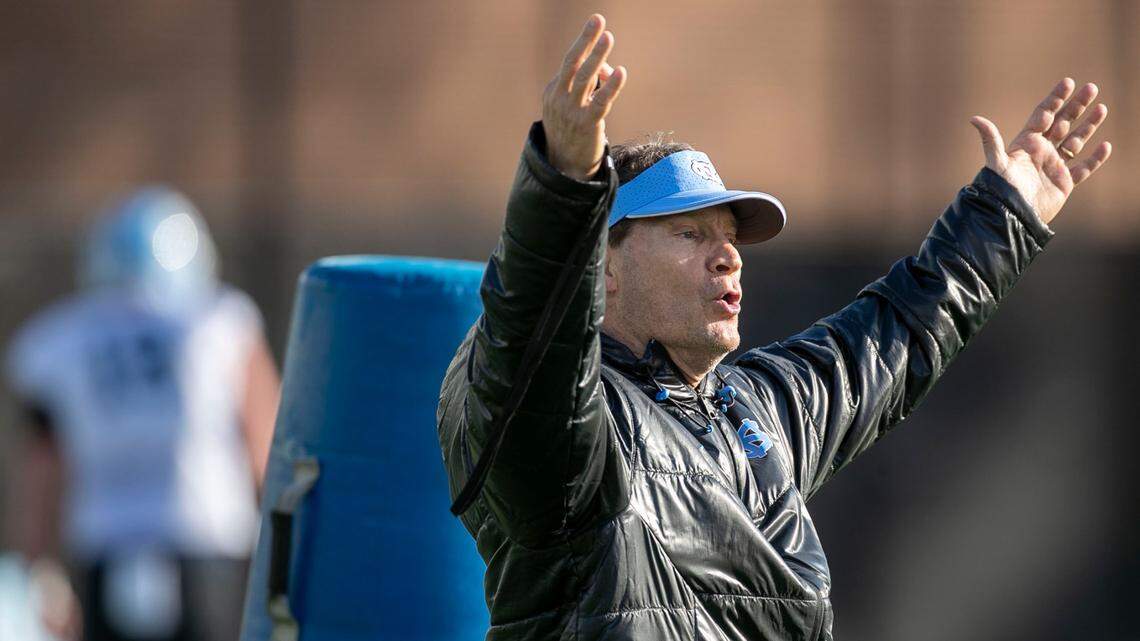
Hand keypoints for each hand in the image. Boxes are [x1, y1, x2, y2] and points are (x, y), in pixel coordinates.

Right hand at [541, 14, 626, 180]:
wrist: (564, 168)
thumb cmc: (572, 133)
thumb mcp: (574, 107)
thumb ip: (591, 86)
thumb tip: (612, 69)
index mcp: (553, 92)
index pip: (571, 64)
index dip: (587, 47)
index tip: (597, 26)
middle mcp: (559, 99)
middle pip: (572, 63)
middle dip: (586, 40)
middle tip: (598, 20)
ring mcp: (571, 112)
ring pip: (585, 78)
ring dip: (597, 56)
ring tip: (608, 37)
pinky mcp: (587, 125)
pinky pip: (600, 102)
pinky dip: (611, 86)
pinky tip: (621, 72)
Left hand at [970, 78, 1111, 225]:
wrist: (1012, 216)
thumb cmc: (1002, 189)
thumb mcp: (997, 162)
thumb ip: (990, 140)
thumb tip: (974, 118)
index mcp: (1026, 143)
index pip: (1044, 115)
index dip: (1056, 98)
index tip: (1069, 82)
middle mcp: (1041, 151)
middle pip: (1062, 123)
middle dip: (1076, 106)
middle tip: (1092, 87)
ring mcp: (1054, 166)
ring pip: (1075, 141)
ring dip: (1089, 126)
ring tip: (1101, 108)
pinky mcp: (1064, 182)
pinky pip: (1083, 167)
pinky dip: (1095, 158)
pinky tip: (1105, 146)